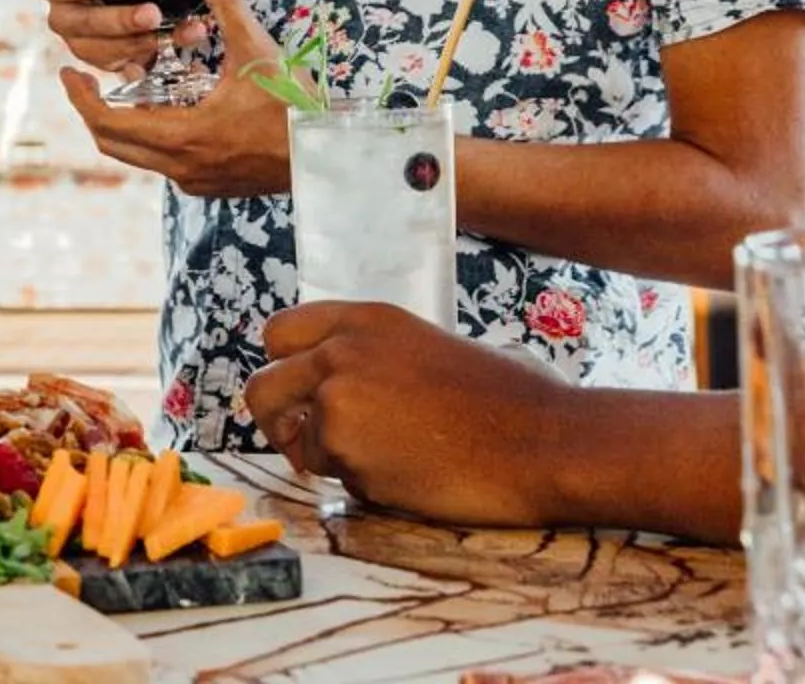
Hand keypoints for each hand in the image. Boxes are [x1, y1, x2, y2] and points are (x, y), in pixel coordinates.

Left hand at [59, 0, 292, 195]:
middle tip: (82, 78)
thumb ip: (227, 2)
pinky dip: (152, 135)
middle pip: (113, 143)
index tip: (67, 71)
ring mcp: (196, 180)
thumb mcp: (258, 49)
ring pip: (138, 155)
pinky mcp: (211, 184)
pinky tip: (169, 105)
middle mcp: (182, 167)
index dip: (79, 97)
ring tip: (125, 83)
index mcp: (184, 136)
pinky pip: (164, 162)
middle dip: (92, 109)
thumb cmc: (296, 108)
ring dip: (122, 122)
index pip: (107, 123)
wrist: (330, 159)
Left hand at [241, 302, 581, 530]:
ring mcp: (337, 398)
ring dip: (328, 459)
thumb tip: (353, 380)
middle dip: (281, 423)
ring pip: (296, 441)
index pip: (277, 334)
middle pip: (261, 389)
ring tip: (389, 459)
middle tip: (316, 446)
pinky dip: (362, 487)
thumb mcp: (429, 345)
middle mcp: (339, 350)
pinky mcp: (345, 448)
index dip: (286, 370)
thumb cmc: (509, 399)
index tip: (303, 395)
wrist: (543, 441)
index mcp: (363, 318)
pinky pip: (333, 478)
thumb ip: (376, 356)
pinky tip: (411, 477)